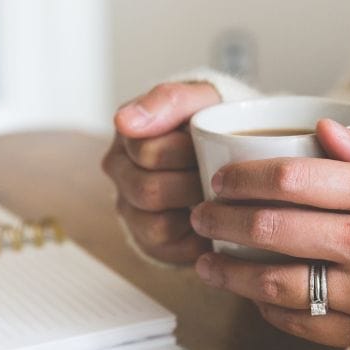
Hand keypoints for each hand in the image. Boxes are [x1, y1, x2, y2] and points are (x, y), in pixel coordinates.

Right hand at [102, 82, 219, 262]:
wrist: (229, 152)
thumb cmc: (210, 123)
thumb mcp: (200, 100)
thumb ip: (166, 100)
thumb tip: (123, 120)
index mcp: (128, 134)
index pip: (148, 152)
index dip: (186, 152)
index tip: (208, 145)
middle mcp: (120, 172)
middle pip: (149, 191)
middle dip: (192, 184)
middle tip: (219, 175)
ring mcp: (130, 208)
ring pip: (156, 225)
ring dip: (194, 211)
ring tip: (217, 197)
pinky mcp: (148, 240)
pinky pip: (169, 249)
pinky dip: (197, 237)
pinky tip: (212, 219)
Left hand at [190, 120, 349, 346]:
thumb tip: (321, 129)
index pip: (290, 179)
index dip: (243, 179)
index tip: (220, 179)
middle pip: (271, 228)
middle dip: (222, 220)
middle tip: (200, 215)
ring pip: (274, 281)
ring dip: (230, 272)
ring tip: (205, 262)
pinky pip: (301, 322)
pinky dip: (268, 309)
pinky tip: (252, 296)